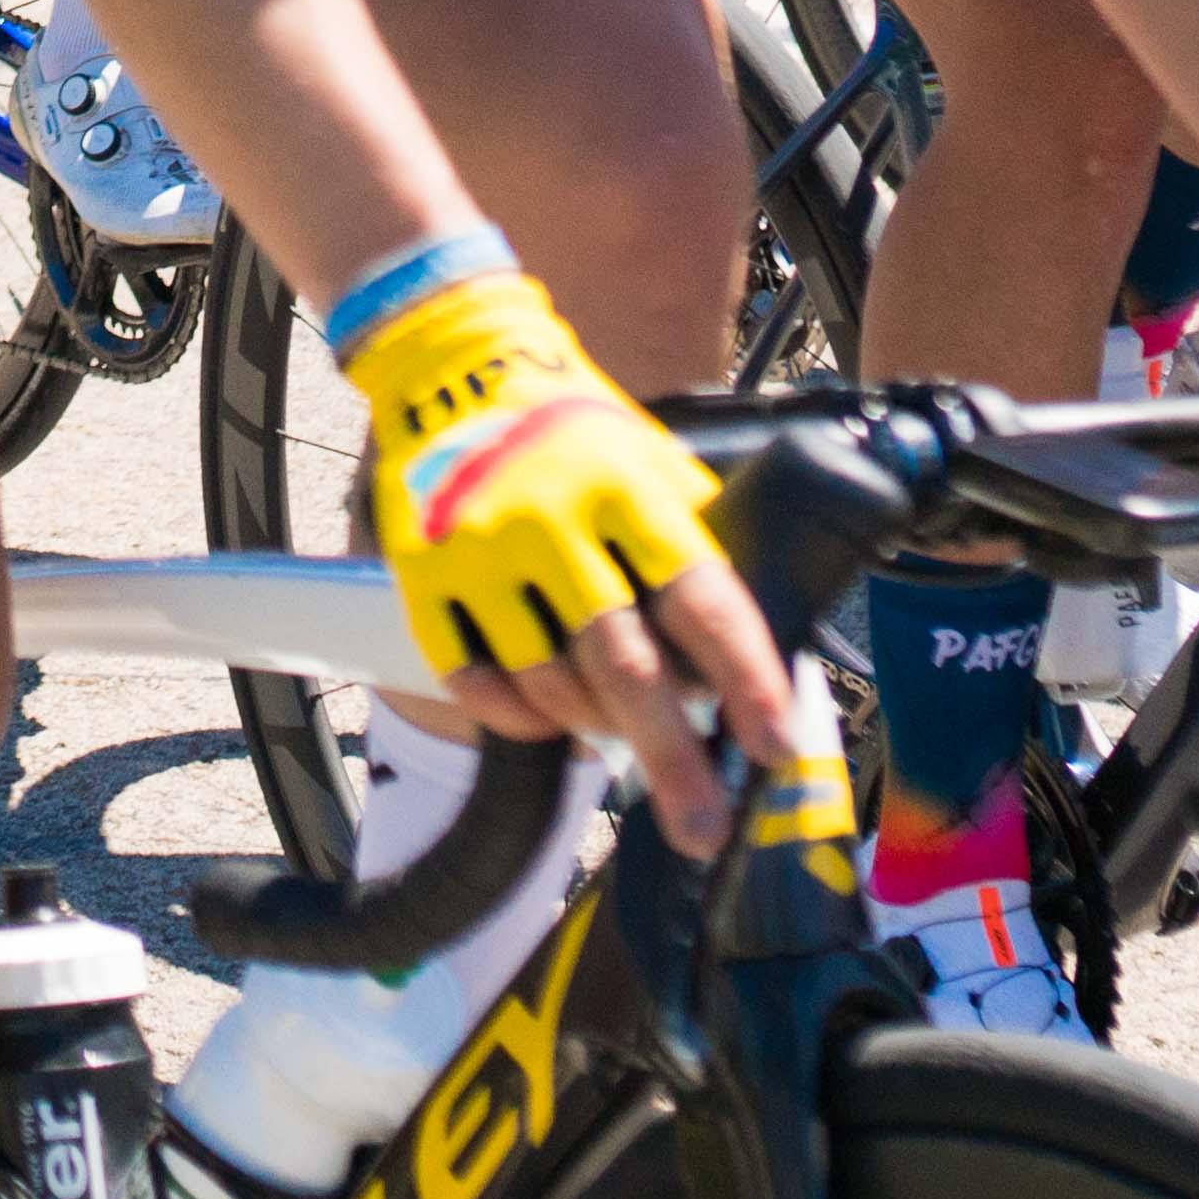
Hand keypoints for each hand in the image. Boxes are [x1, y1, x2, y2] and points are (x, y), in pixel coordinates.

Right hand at [341, 265, 797, 839]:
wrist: (453, 366)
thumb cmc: (577, 429)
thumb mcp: (653, 462)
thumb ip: (697, 546)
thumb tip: (754, 662)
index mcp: (629, 489)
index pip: (703, 599)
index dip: (746, 677)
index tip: (774, 745)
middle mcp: (553, 520)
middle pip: (625, 667)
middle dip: (672, 759)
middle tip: (701, 832)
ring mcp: (480, 550)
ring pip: (550, 687)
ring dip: (595, 728)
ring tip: (620, 735)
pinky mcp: (424, 575)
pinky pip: (476, 683)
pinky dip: (520, 719)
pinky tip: (550, 718)